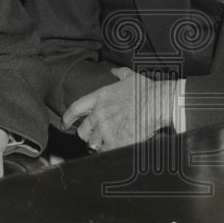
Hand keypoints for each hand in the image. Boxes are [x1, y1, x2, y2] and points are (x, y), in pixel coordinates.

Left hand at [62, 67, 177, 151]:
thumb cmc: (146, 90)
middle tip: (95, 136)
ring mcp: (105, 129)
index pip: (75, 109)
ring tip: (108, 143)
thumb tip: (113, 71)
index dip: (68, 118)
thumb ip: (119, 74)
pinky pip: (105, 151)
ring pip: (93, 143)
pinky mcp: (114, 141)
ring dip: (99, 144)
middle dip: (87, 135)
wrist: (157, 104)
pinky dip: (108, 151)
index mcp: (99, 98)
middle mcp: (98, 114)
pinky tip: (115, 148)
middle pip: (82, 131)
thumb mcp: (131, 77)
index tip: (65, 124)